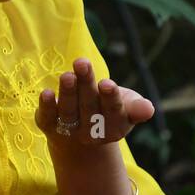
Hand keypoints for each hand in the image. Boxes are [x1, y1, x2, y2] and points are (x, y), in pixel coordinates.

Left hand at [35, 57, 154, 151]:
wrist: (81, 131)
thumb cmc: (108, 109)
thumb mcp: (126, 106)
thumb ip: (136, 108)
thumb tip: (149, 109)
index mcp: (114, 127)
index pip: (113, 111)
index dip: (110, 97)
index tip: (106, 83)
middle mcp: (91, 132)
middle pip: (88, 106)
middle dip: (85, 84)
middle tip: (82, 63)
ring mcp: (69, 130)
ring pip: (68, 111)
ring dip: (67, 92)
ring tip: (67, 75)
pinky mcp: (48, 125)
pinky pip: (47, 117)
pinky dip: (46, 106)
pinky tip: (45, 93)